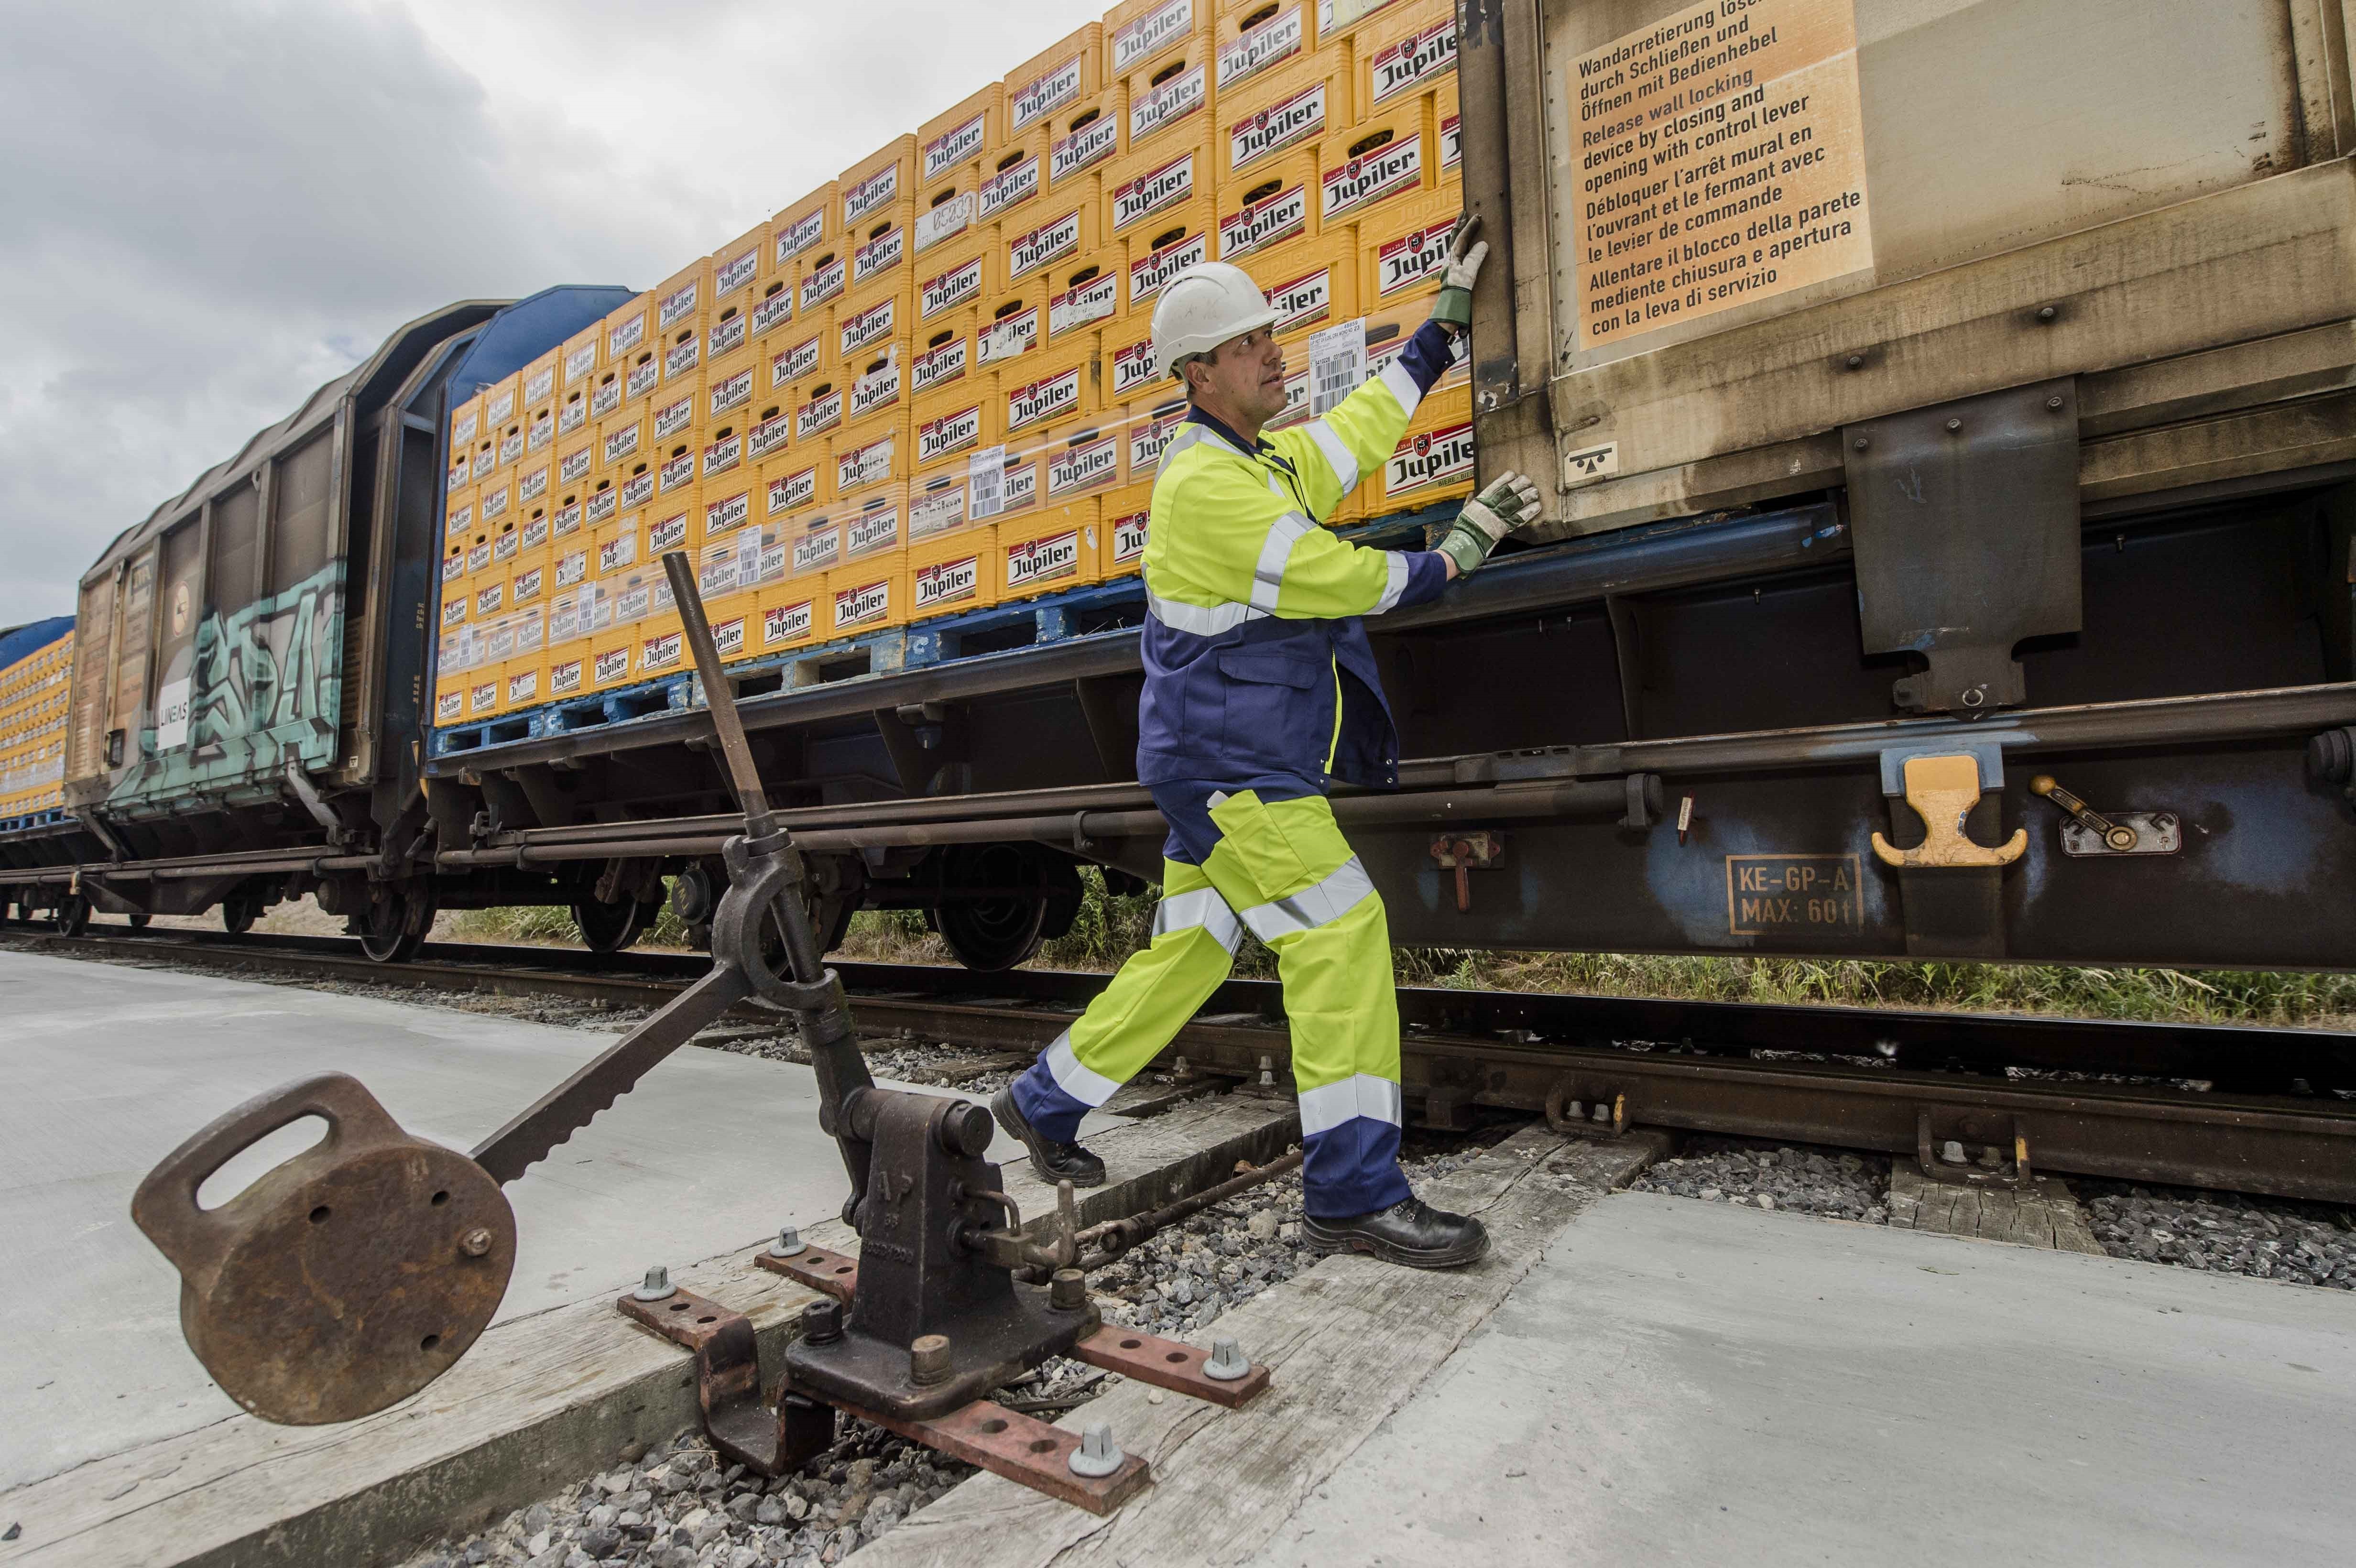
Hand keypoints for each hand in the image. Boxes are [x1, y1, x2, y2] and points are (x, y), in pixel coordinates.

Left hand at [1431, 215, 1486, 331]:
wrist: (1448, 315)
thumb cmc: (1456, 297)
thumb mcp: (1468, 275)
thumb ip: (1475, 258)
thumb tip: (1482, 244)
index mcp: (1452, 259)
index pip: (1461, 238)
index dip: (1469, 226)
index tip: (1477, 216)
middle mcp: (1449, 263)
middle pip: (1454, 239)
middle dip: (1460, 226)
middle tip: (1464, 213)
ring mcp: (1452, 270)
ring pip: (1456, 247)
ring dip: (1461, 236)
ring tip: (1465, 227)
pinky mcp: (1456, 278)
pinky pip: (1460, 257)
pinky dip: (1465, 249)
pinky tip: (1468, 252)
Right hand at [1434, 470, 1539, 576]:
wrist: (1466, 543)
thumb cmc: (1464, 528)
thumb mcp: (1464, 511)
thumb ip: (1469, 502)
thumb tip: (1472, 493)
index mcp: (1480, 502)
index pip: (1494, 487)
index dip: (1504, 480)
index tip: (1512, 474)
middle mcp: (1490, 507)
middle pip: (1507, 493)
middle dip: (1519, 486)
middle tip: (1528, 480)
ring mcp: (1498, 518)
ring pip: (1515, 504)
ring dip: (1526, 497)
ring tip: (1535, 492)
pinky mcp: (1504, 528)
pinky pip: (1519, 519)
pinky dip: (1529, 513)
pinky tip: (1536, 507)